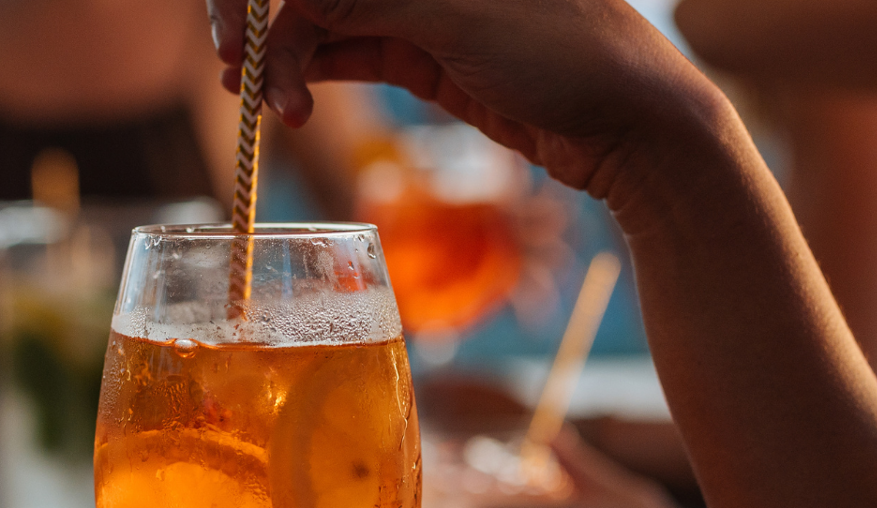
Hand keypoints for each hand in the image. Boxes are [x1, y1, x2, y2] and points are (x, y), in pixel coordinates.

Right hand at [205, 0, 735, 214]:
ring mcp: (425, 6)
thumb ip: (368, 0)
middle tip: (242, 70)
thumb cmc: (569, 54)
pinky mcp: (429, 54)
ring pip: (329, 18)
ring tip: (269, 105)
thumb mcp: (459, 20)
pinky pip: (353, 52)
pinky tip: (288, 103)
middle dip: (272, 20)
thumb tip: (289, 0)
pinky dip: (316, 74)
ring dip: (289, 57)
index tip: (242, 28)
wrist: (635, 127)